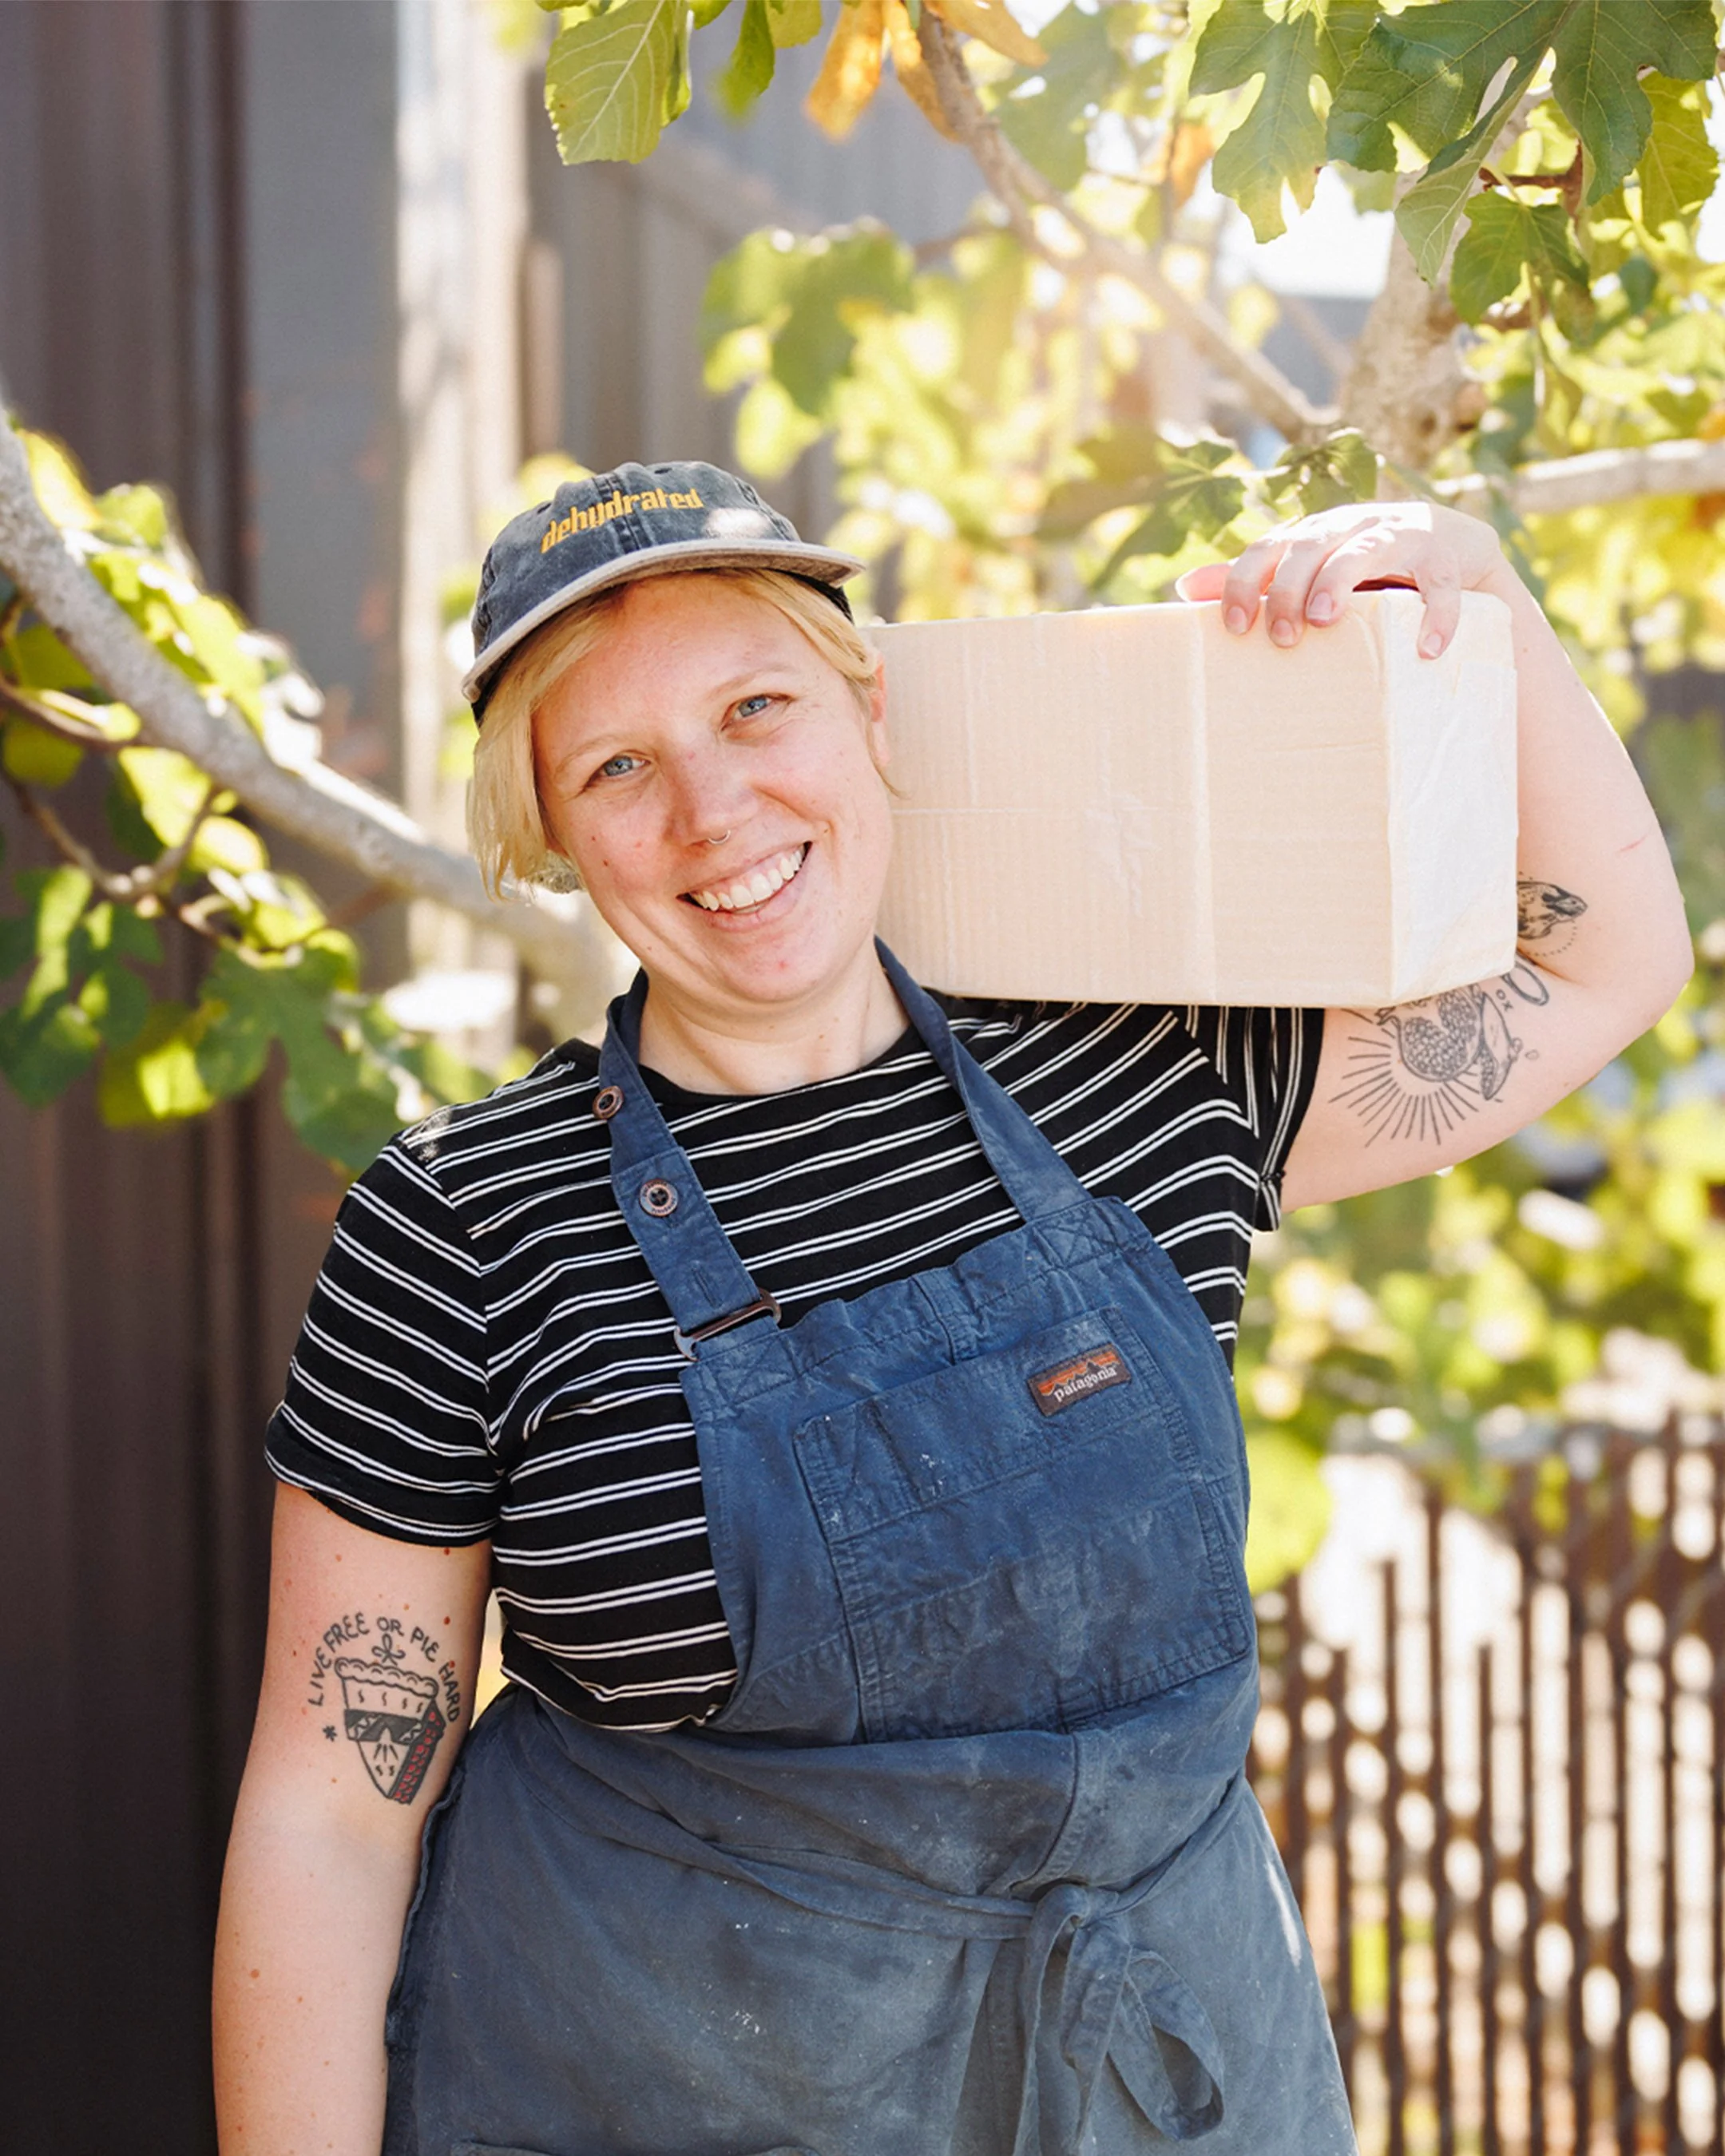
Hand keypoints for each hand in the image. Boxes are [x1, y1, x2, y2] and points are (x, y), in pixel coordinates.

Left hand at [1175, 501, 1510, 659]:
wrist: (1453, 547)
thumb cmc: (1366, 569)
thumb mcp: (1308, 573)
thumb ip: (1256, 580)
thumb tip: (1183, 588)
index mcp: (1313, 535)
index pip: (1268, 548)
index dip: (1244, 580)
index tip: (1233, 624)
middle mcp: (1352, 526)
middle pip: (1310, 546)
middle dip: (1289, 588)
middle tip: (1281, 637)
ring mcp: (1401, 535)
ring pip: (1365, 548)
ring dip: (1340, 580)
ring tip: (1324, 619)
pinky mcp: (1447, 556)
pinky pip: (1441, 582)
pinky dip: (1437, 614)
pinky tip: (1426, 649)